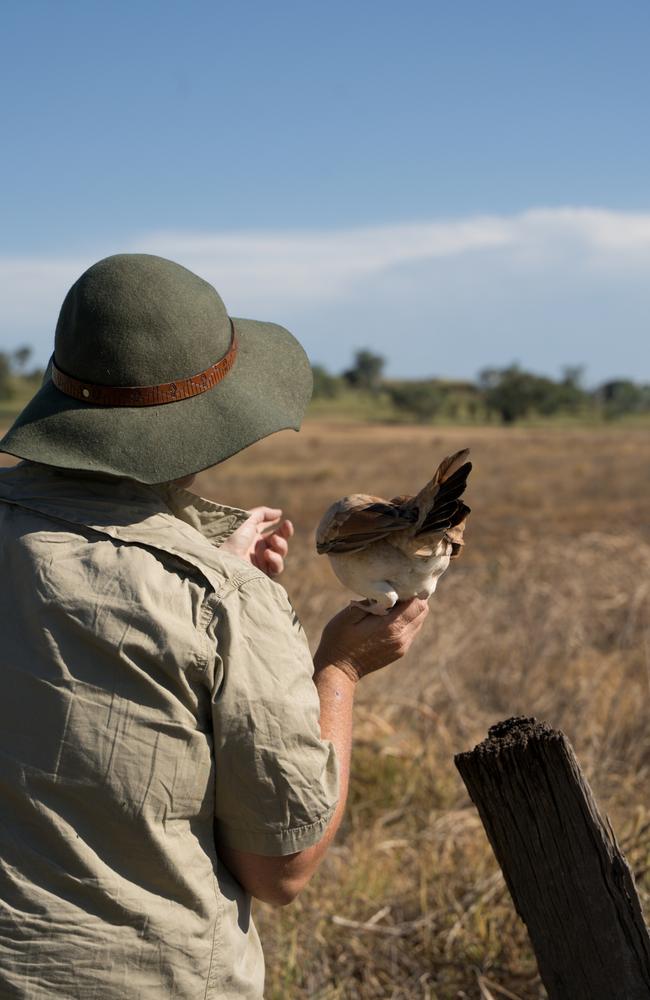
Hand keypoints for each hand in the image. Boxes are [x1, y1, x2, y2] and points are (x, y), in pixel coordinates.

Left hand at [221, 507, 293, 576]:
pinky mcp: (261, 573)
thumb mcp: (247, 518)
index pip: (274, 532)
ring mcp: (260, 561)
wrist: (222, 555)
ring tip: (273, 541)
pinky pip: (277, 568)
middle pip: (280, 543)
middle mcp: (258, 549)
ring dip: (281, 546)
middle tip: (285, 528)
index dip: (283, 528)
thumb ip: (263, 513)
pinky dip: (276, 560)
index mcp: (254, 537)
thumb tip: (279, 513)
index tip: (285, 521)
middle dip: (284, 536)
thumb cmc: (231, 535)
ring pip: (281, 554)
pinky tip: (268, 554)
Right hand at [313, 597, 428, 682]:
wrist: (339, 670)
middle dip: (414, 598)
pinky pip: (412, 631)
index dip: (412, 590)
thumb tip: (387, 592)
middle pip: (423, 611)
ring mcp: (402, 646)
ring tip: (393, 605)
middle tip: (397, 592)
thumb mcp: (349, 615)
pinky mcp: (400, 652)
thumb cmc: (339, 639)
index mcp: (391, 626)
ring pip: (419, 621)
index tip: (398, 584)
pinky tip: (389, 619)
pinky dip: (406, 621)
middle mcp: (401, 637)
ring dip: (410, 611)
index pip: (418, 603)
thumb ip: (371, 601)